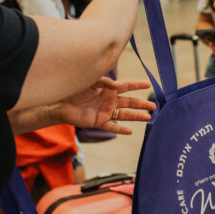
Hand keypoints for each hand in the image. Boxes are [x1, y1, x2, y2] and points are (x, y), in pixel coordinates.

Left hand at [9, 78, 155, 134]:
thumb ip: (103, 81)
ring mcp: (105, 111)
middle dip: (142, 104)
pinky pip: (112, 126)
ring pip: (125, 114)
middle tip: (154, 106)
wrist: (60, 103)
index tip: (148, 84)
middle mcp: (109, 100)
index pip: (126, 86)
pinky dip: (120, 129)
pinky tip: (129, 132)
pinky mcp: (99, 122)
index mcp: (108, 89)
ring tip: (148, 118)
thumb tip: (116, 85)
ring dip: (136, 116)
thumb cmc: (74, 89)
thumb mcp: (90, 81)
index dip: (137, 85)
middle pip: (130, 102)